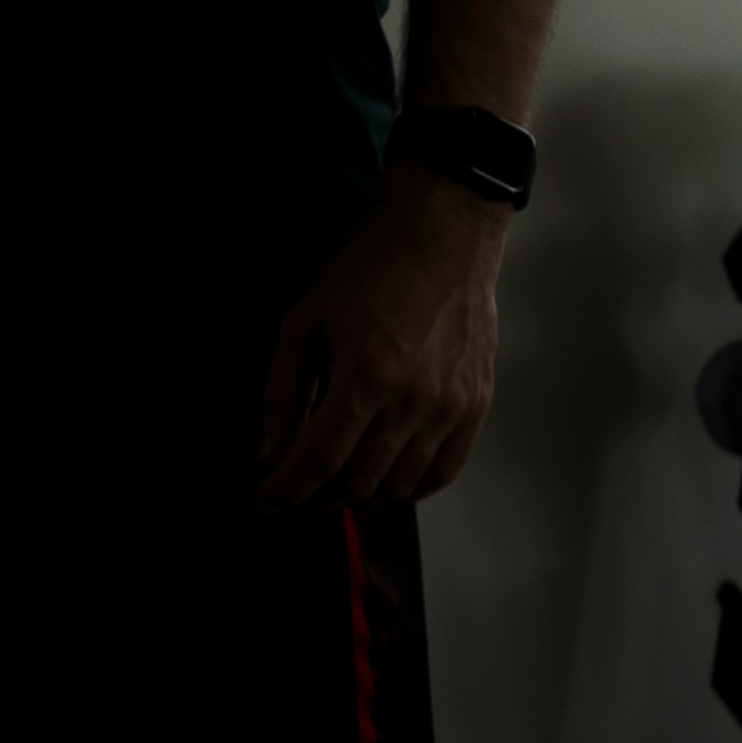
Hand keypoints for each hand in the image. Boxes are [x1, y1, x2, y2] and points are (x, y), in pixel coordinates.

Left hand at [254, 171, 505, 502]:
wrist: (443, 240)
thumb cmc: (367, 274)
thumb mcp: (305, 320)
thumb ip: (282, 390)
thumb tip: (269, 452)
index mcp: (366, 376)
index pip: (319, 460)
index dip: (287, 489)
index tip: (264, 502)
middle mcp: (414, 402)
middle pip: (359, 482)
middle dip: (317, 495)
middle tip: (295, 487)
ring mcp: (452, 408)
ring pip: (400, 486)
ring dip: (361, 493)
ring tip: (335, 479)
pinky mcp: (477, 407)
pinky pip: (443, 472)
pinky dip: (409, 486)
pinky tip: (384, 476)